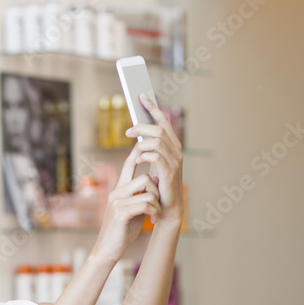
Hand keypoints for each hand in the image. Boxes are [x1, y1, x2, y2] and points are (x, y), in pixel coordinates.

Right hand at [92, 144, 161, 263]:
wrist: (107, 250)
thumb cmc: (122, 232)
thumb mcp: (134, 210)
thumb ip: (142, 195)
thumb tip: (155, 179)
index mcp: (119, 189)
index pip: (130, 163)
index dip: (140, 151)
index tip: (150, 145)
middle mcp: (116, 192)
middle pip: (146, 178)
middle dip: (157, 193)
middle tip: (157, 209)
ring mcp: (117, 201)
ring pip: (148, 191)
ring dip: (157, 205)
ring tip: (154, 216)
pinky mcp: (120, 213)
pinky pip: (145, 203)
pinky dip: (154, 212)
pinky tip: (152, 221)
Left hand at [124, 95, 183, 224]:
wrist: (166, 208)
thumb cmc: (158, 186)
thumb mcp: (155, 164)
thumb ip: (150, 148)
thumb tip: (137, 132)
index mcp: (173, 146)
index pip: (163, 120)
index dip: (152, 107)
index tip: (140, 96)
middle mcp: (177, 150)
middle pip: (159, 128)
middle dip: (141, 126)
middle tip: (127, 131)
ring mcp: (175, 161)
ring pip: (156, 140)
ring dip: (141, 143)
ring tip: (132, 149)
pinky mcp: (170, 172)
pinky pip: (155, 156)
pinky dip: (144, 155)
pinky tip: (137, 160)